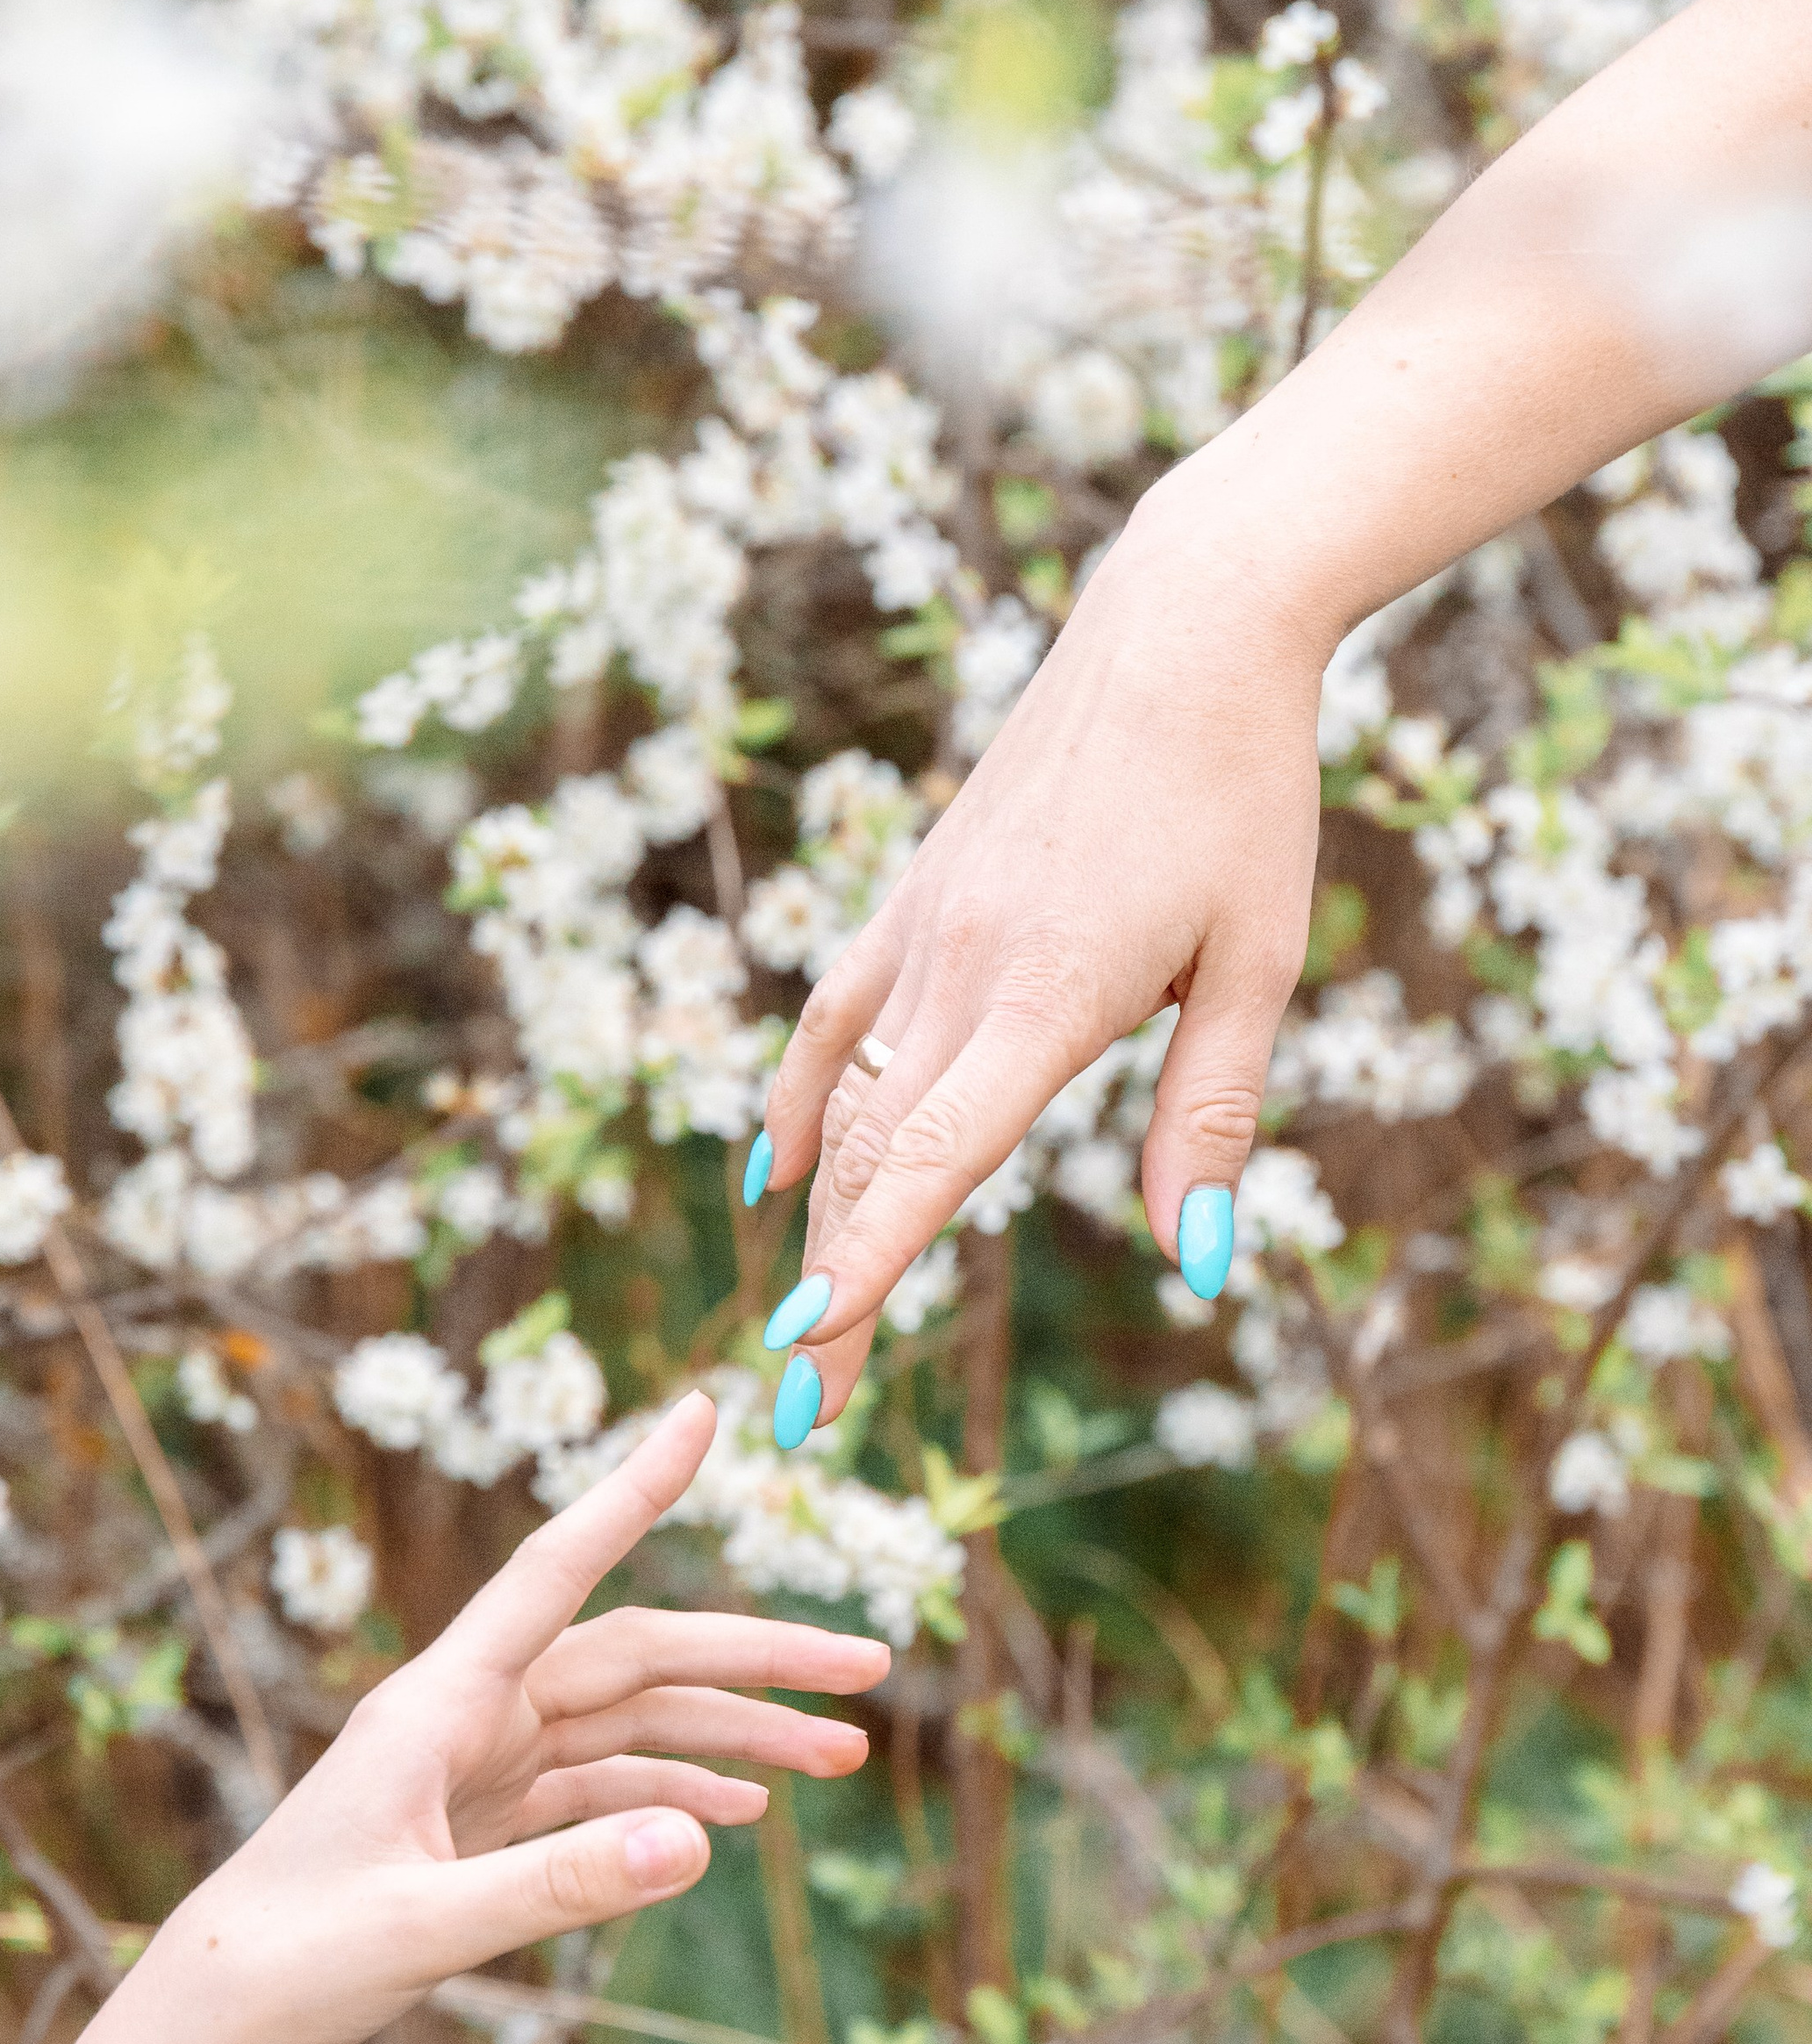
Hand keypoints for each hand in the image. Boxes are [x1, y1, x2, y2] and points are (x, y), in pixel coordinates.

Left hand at [109, 1393, 886, 2043]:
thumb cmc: (280, 1975)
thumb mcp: (421, 1934)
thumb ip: (555, 1887)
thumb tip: (699, 1841)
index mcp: (434, 1706)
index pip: (557, 1571)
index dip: (634, 1490)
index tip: (701, 1411)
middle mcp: (458, 1721)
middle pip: (631, 1656)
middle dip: (753, 1657)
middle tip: (872, 1669)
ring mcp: (469, 1777)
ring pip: (625, 1727)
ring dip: (730, 1739)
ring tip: (839, 1760)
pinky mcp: (472, 1836)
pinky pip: (592, 1793)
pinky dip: (667, 1799)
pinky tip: (733, 1821)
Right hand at [751, 508, 1324, 1428]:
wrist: (1184, 626)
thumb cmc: (1247, 795)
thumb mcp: (1262, 964)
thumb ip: (1211, 1119)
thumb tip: (1196, 1268)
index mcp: (1047, 994)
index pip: (937, 1156)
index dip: (870, 1262)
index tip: (809, 1352)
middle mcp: (961, 966)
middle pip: (872, 1158)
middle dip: (834, 1291)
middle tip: (800, 1417)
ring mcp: (923, 928)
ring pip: (849, 1100)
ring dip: (822, 1219)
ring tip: (804, 1323)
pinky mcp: (915, 897)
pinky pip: (836, 1021)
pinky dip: (804, 1102)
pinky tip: (781, 1172)